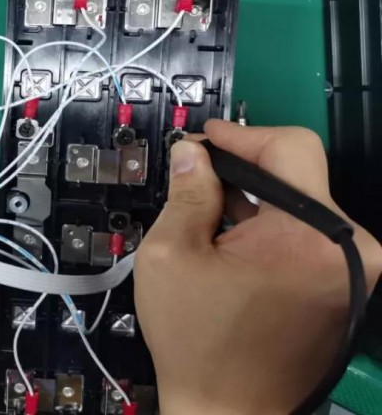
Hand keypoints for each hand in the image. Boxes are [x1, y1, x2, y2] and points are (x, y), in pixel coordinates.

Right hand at [135, 121, 381, 413]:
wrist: (228, 408)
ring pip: (302, 203)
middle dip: (244, 172)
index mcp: (306, 236)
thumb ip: (186, 194)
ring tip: (211, 221)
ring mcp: (354, 269)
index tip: (207, 142)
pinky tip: (234, 245)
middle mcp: (348, 248)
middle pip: (299, 174)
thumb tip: (193, 154)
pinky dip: (272, 229)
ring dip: (256, 202)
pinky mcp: (347, 285)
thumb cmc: (197, 341)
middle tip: (199, 182)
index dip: (243, 135)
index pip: (291, 147)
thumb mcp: (169, 256)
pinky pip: (310, 234)